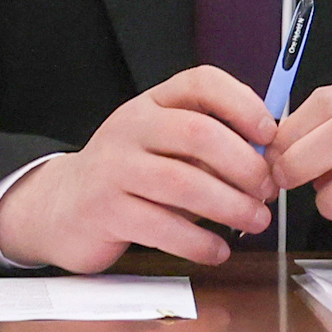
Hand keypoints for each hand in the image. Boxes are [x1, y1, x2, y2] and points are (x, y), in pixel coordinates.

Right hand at [0, 68, 277, 272]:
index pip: (200, 83)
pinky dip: (199, 242)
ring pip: (183, 183)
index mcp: (153, 103)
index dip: (242, 102)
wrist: (62, 206)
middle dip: (244, 164)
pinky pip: (162, 227)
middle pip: (198, 133)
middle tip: (267, 190)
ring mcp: (115, 168)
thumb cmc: (130, 176)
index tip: (269, 132)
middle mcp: (131, 127)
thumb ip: (209, 150)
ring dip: (230, 206)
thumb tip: (267, 162)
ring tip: (255, 221)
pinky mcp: (106, 211)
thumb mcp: (165, 148)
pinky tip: (217, 249)